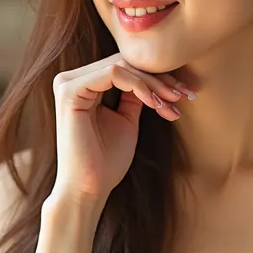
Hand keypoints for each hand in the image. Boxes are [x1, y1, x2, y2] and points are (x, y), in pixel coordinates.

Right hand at [52, 53, 194, 202]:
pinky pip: (113, 74)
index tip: (184, 94)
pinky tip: (154, 104)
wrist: (89, 189)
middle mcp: (70, 79)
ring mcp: (67, 83)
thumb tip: (156, 77)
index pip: (124, 66)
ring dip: (154, 84)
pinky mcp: (70, 92)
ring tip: (171, 105)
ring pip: (122, 65)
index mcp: (82, 85)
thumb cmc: (106, 161)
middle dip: (160, 79)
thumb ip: (135, 96)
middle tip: (185, 96)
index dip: (158, 77)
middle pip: (125, 62)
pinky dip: (139, 86)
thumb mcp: (126, 120)